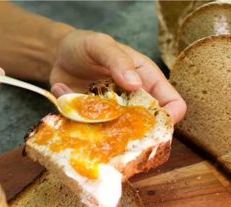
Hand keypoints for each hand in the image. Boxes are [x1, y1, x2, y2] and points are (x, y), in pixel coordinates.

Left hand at [49, 30, 185, 122]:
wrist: (58, 54)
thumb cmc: (86, 46)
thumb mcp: (101, 45)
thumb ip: (118, 60)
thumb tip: (135, 84)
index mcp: (146, 81)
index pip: (172, 104)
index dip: (170, 118)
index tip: (156, 127)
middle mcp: (134, 101)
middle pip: (148, 128)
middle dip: (135, 134)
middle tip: (112, 124)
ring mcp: (114, 115)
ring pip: (120, 137)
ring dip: (102, 130)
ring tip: (82, 109)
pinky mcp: (94, 123)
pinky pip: (91, 133)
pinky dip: (76, 120)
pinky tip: (64, 96)